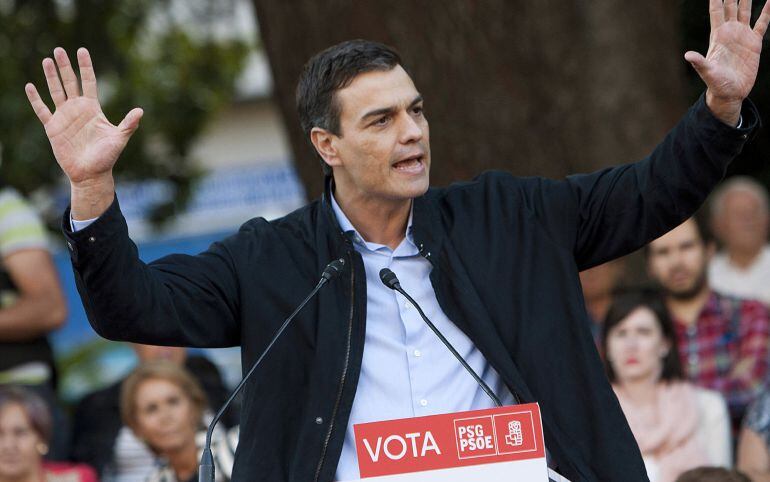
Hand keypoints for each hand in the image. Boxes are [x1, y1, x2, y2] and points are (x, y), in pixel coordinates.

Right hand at [25, 47, 142, 185]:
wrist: (91, 174)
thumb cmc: (107, 157)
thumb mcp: (119, 139)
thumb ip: (128, 124)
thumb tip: (140, 111)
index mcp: (93, 108)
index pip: (89, 82)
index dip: (86, 67)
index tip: (82, 51)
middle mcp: (78, 109)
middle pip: (70, 82)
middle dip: (65, 66)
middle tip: (59, 49)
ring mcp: (64, 117)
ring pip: (56, 91)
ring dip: (51, 76)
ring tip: (46, 60)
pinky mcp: (53, 128)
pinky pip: (42, 110)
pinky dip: (36, 99)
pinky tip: (30, 86)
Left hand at [685, 0, 769, 124]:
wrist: (731, 93)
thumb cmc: (717, 84)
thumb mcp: (707, 72)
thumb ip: (699, 63)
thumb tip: (688, 55)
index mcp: (718, 36)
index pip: (716, 11)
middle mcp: (730, 32)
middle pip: (731, 7)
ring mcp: (742, 36)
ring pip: (745, 12)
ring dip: (746, 0)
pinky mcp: (754, 44)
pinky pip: (761, 24)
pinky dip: (766, 13)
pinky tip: (769, 2)